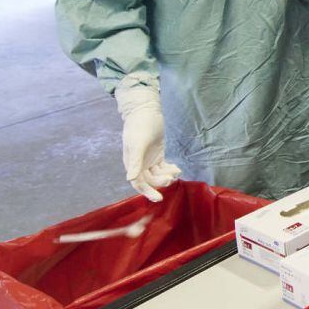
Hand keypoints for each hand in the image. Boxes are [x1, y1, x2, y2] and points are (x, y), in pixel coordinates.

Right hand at [116, 78, 180, 201]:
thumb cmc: (139, 126)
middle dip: (161, 182)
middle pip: (150, 180)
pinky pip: (163, 167)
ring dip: (167, 176)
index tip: (159, 198)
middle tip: (172, 178)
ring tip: (176, 172)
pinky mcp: (157, 154)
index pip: (138, 183)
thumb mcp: (137, 144)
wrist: (146, 111)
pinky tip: (177, 169)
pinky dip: (170, 169)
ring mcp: (148, 159)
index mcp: (131, 163)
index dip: (148, 192)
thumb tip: (130, 179)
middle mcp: (139, 163)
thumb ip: (134, 162)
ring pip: (157, 175)